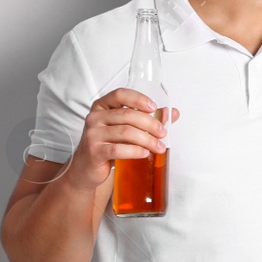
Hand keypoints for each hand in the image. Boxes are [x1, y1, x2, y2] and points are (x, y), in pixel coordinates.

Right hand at [61, 88, 177, 192]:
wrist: (88, 168)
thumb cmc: (109, 144)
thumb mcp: (125, 128)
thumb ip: (148, 118)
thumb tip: (173, 112)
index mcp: (102, 106)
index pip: (120, 94)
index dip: (138, 99)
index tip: (154, 107)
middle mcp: (94, 117)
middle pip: (127, 115)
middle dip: (150, 124)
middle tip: (163, 133)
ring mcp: (92, 134)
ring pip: (125, 132)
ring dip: (147, 139)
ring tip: (159, 147)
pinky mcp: (93, 151)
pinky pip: (118, 149)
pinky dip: (135, 151)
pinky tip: (145, 153)